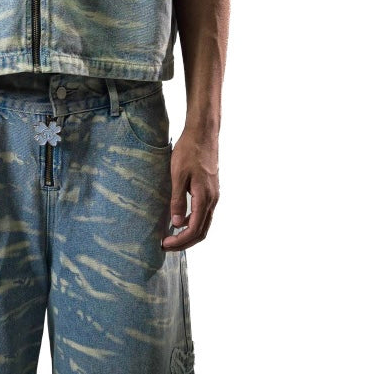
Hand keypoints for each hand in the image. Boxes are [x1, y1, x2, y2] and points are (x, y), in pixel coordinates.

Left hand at [161, 127, 218, 250]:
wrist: (203, 133)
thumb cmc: (189, 151)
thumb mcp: (178, 174)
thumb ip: (177, 199)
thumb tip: (176, 223)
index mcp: (205, 198)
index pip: (194, 229)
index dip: (180, 241)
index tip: (165, 244)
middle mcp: (212, 200)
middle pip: (201, 231)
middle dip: (185, 242)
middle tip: (167, 245)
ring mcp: (214, 195)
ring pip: (204, 223)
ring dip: (189, 233)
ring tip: (172, 236)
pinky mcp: (211, 190)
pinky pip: (204, 213)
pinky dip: (193, 222)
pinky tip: (179, 219)